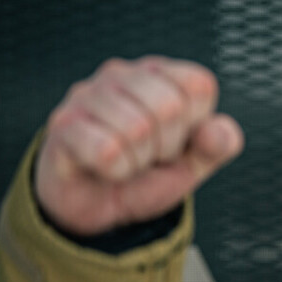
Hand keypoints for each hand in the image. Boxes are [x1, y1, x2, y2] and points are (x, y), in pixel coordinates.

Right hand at [35, 56, 243, 235]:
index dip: (194, 126)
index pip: (199, 85)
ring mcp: (87, 95)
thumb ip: (218, 145)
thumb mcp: (193, 163)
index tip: (174, 141)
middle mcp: (121, 73)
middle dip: (166, 146)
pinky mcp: (63, 124)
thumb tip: (216, 131)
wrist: (97, 208)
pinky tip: (103, 168)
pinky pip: (106, 149)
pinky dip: (115, 171)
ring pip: (138, 129)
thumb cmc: (145, 175)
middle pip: (169, 106)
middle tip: (147, 156)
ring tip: (125, 161)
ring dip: (138, 161)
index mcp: (160, 73)